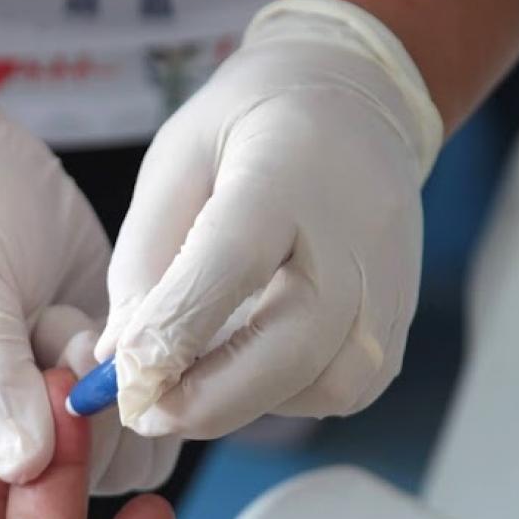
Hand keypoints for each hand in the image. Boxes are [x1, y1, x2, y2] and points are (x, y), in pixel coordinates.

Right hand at [0, 27, 176, 490]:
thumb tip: (23, 464)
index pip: (39, 487)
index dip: (64, 447)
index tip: (52, 378)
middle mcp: (27, 419)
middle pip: (101, 466)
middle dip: (94, 404)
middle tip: (64, 329)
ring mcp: (75, 382)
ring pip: (137, 423)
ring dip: (118, 368)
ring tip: (72, 311)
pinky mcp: (113, 341)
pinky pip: (157, 368)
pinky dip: (145, 338)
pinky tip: (106, 303)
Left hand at [98, 0, 443, 437]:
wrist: (356, 107)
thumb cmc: (248, 132)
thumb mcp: (175, 164)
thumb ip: (142, 260)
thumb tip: (121, 361)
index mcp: (288, 177)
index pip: (230, 268)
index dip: (172, 331)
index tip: (122, 376)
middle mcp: (354, 240)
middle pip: (288, 351)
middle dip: (204, 400)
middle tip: (143, 411)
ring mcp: (386, 291)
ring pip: (315, 389)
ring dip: (242, 402)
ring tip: (196, 370)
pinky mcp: (397, 330)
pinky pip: (336, 393)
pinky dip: (280, 396)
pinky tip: (248, 360)